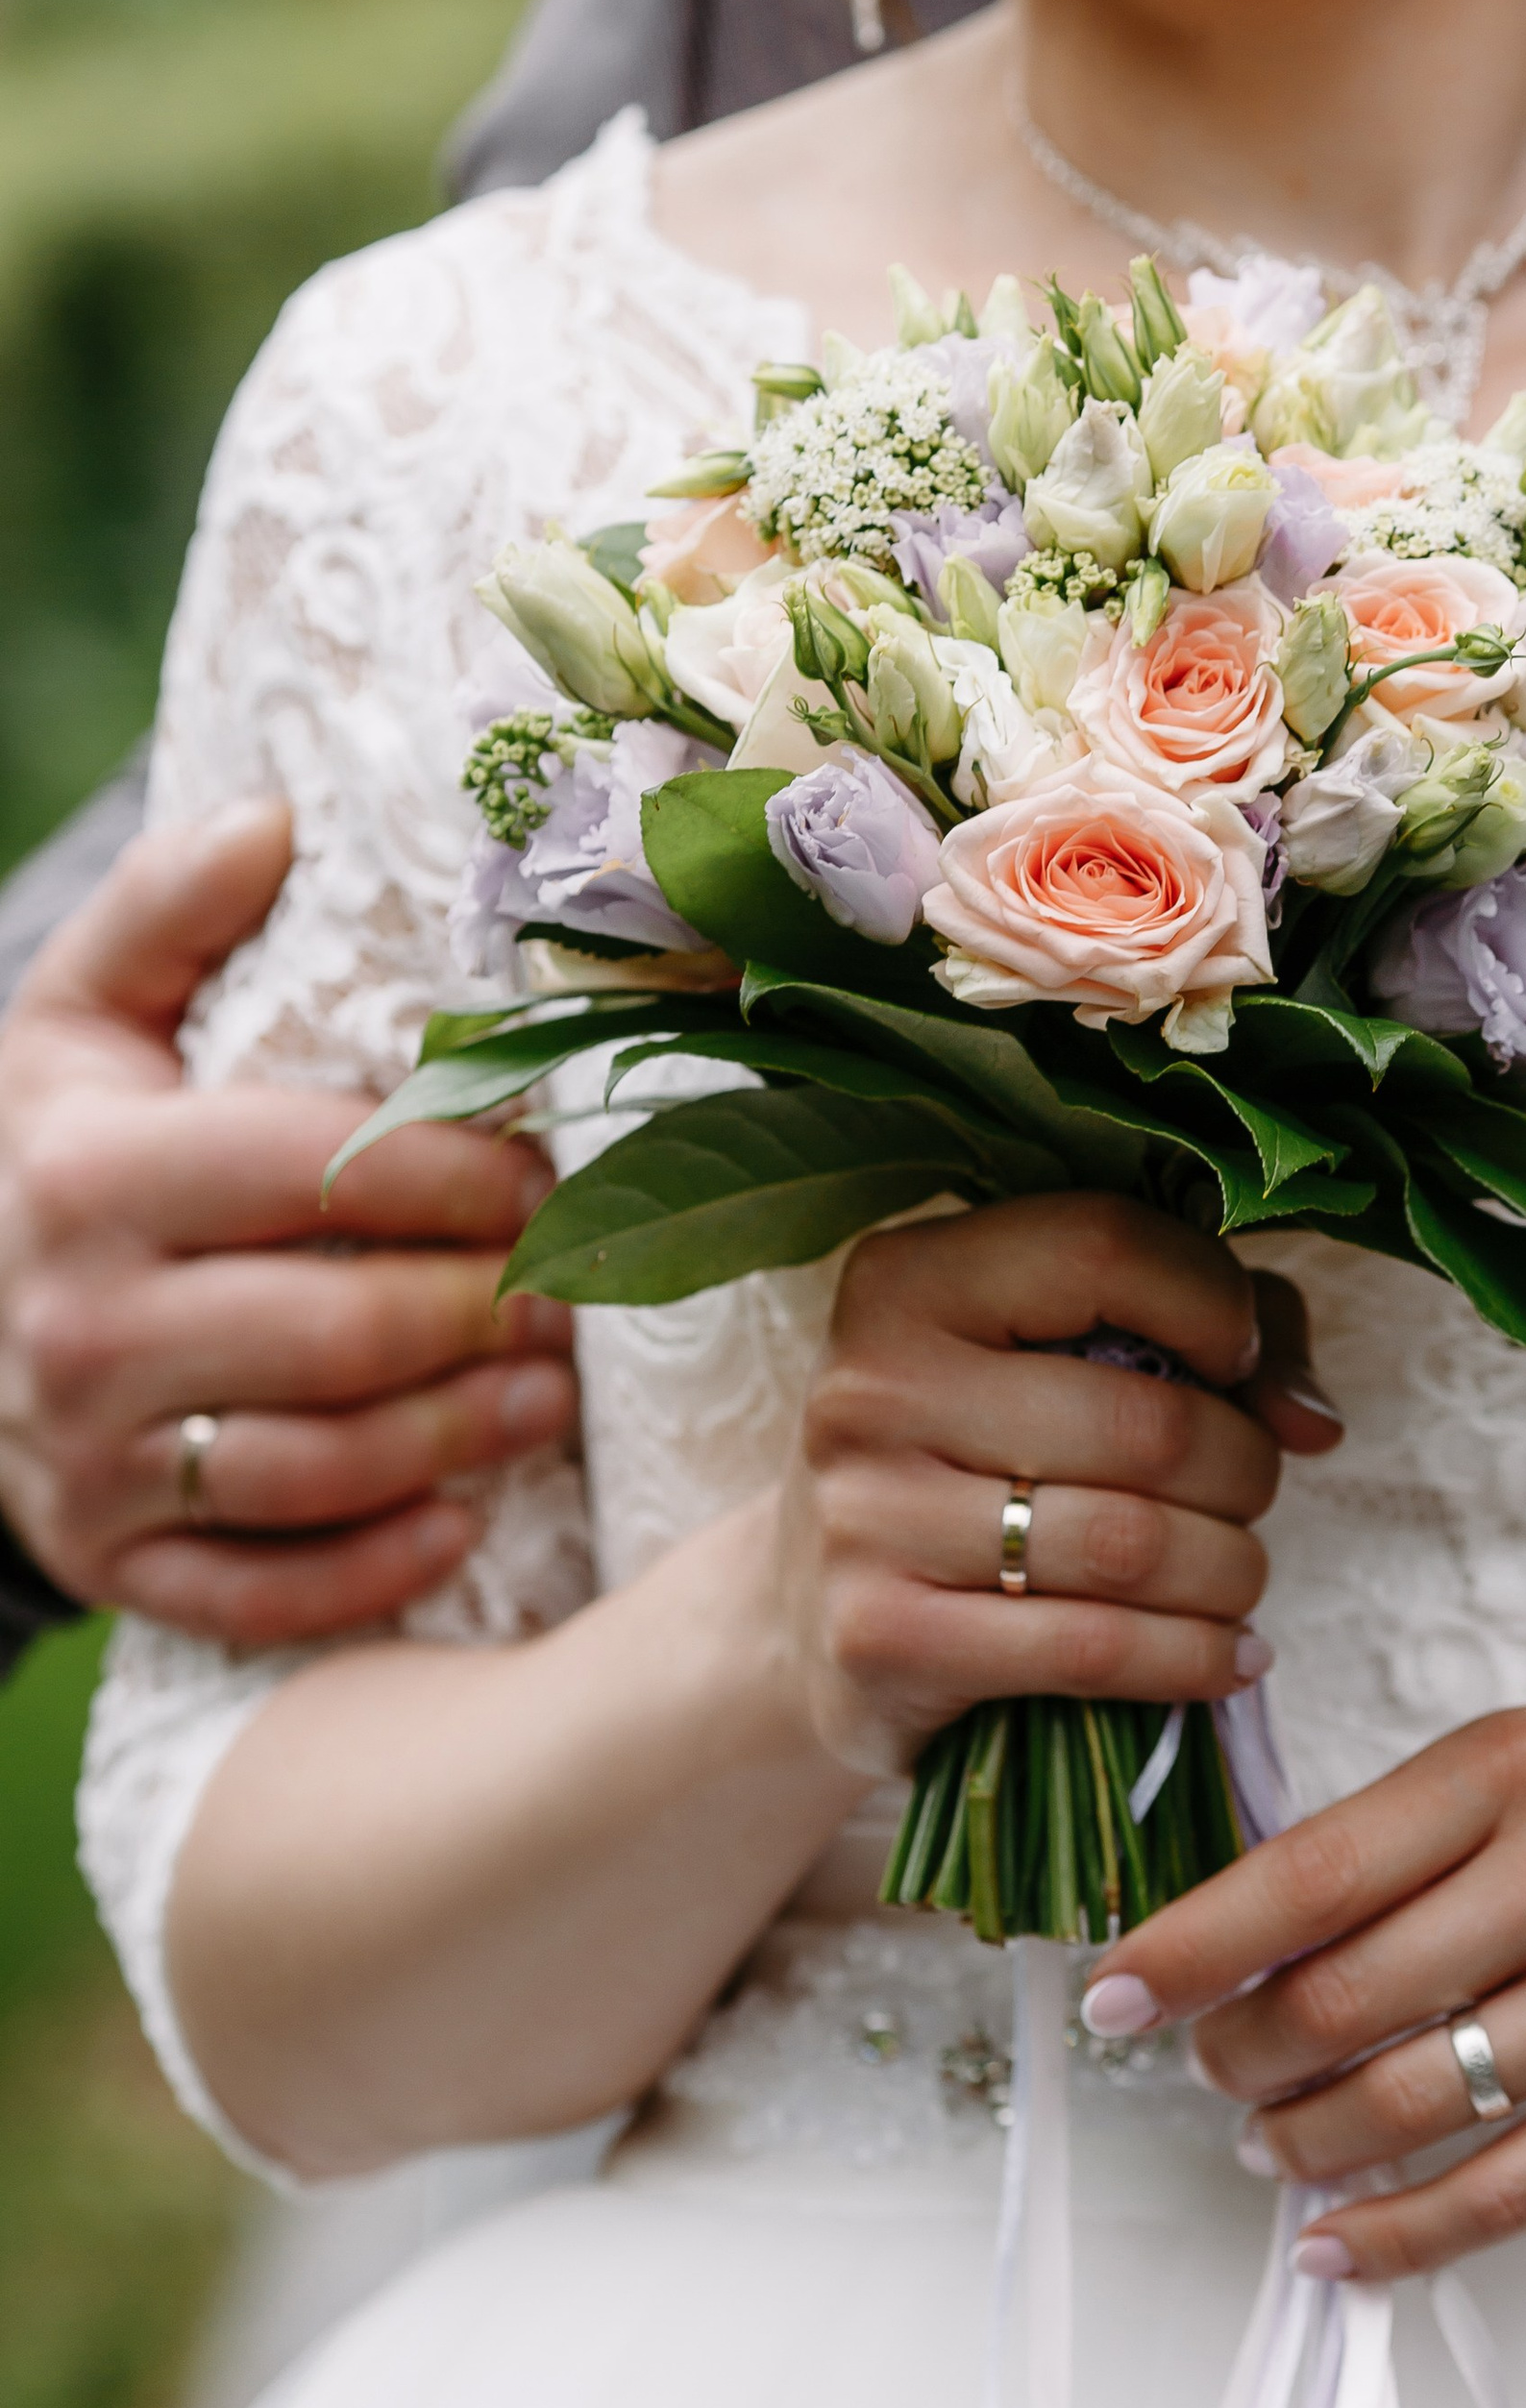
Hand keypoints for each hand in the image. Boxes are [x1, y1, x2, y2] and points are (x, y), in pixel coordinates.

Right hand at [0, 800, 578, 1641]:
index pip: (318, 1174)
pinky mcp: (114, 1561)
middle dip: (482, 1311)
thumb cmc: (67, 1145)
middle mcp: (76, 1329)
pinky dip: (374, 1569)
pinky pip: (260, 1591)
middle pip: (337, 1334)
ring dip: (460, 1437)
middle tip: (577, 1289)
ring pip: (316, 1469)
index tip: (543, 1168)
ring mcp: (88, 1462)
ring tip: (552, 1390)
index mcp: (89, 1176)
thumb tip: (273, 815)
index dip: (456, 1174)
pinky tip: (462, 1521)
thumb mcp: (84, 1013)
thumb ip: (167, 907)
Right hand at [777, 1193, 1334, 1778]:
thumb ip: (1224, 1329)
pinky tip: (1227, 1656)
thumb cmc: (983, 1450)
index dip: (1215, 1303)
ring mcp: (865, 1516)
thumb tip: (1314, 1420)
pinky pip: (1093, 1650)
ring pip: (1134, 1544)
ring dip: (1232, 1570)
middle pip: (1148, 1421)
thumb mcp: (1069, 1349)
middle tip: (1251, 1492)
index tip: (1243, 1358)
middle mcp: (869, 1385)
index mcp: (908, 1277)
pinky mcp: (880, 1638)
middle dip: (1246, 1469)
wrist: (811, 1614)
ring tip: (1240, 1575)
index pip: (1104, 1246)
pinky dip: (1192, 1658)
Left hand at [1083, 1698, 1525, 2279]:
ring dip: (1305, 2142)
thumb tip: (1234, 1936)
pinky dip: (1403, 2232)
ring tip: (1266, 2139)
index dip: (1190, 1948)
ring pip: (1413, 2104)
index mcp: (1510, 1768)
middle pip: (1344, 2001)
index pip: (1310, 1874)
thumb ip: (1399, 1833)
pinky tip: (1337, 2240)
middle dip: (1238, 2053)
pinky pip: (1513, 2190)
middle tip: (1204, 2068)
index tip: (1108, 1996)